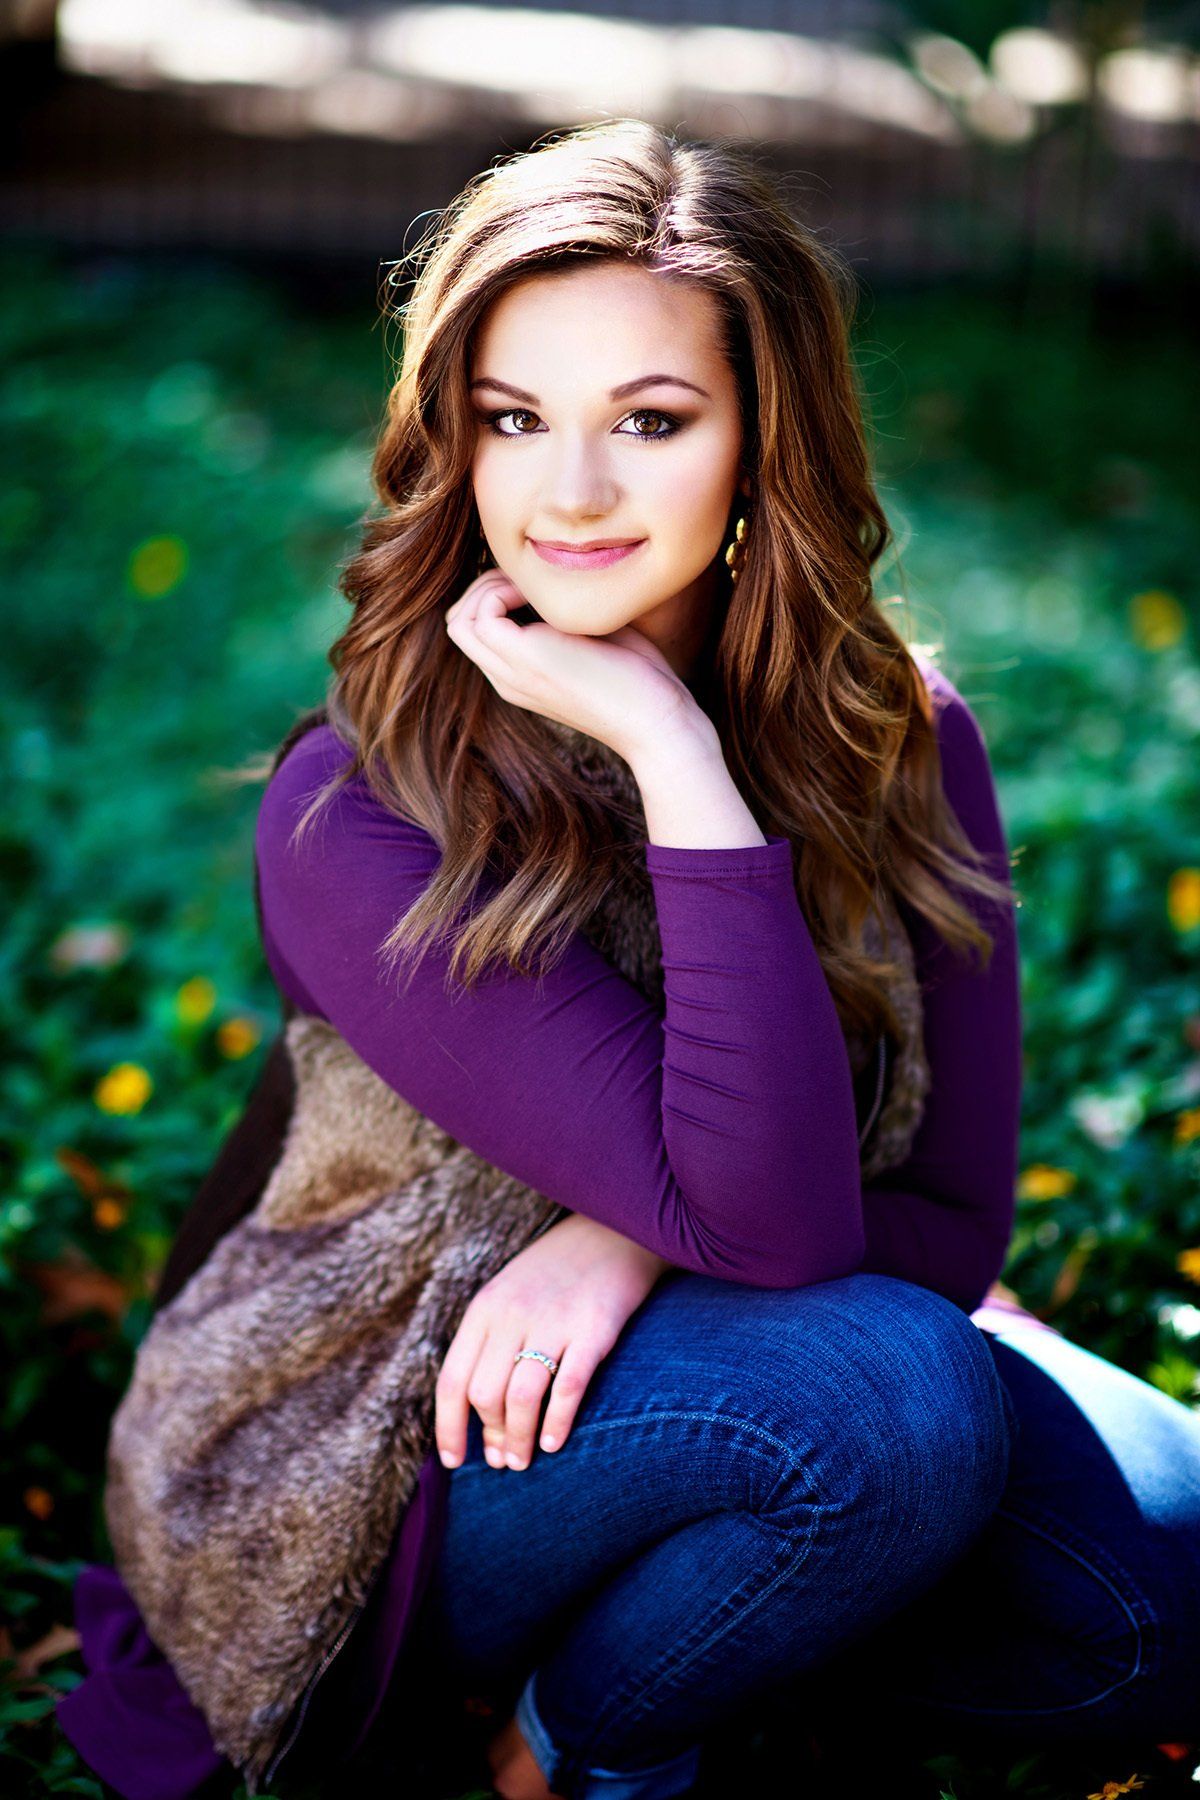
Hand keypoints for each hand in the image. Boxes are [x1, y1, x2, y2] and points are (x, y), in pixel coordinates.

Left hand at [434, 1213, 671, 1471]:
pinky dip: (557, 1423)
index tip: (454, 1460)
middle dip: (491, 1437)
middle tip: (504, 1462)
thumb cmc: (558, 1274)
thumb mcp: (510, 1296)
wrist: (614, 1231)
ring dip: (519, 1440)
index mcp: (484, 1308)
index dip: (448, 1427)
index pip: (453, 1380)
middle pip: (485, 1395)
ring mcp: (553, 1321)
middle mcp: (512, 1314)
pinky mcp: (593, 1329)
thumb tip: (480, 1415)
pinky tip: (553, 1443)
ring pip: (521, 1398)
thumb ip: (490, 1346)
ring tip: (524, 1461)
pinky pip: (568, 1388)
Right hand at [443, 569, 715, 764]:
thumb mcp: (595, 641)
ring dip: (490, 587)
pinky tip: (542, 595)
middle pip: (460, 624)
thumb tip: (565, 578)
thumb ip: (568, 619)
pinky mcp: (523, 660)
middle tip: (530, 580)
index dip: (498, 596)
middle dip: (486, 586)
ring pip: (460, 621)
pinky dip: (504, 591)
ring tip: (532, 585)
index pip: (479, 630)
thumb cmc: (640, 683)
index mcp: (521, 678)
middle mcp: (508, 679)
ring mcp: (512, 673)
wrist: (655, 720)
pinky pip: (482, 615)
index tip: (538, 585)